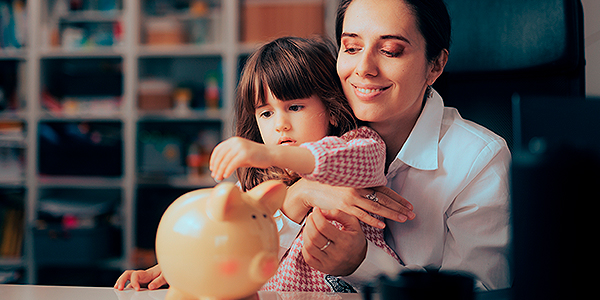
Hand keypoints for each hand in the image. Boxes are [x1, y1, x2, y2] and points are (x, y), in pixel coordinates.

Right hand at [114, 264, 165, 290]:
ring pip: (128, 279)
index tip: (137, 289)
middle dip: (121, 280)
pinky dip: (127, 287)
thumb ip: (159, 280)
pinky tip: (124, 292)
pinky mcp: (142, 284)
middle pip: (128, 274)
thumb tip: (151, 286)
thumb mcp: (166, 275)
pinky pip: (132, 284)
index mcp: (147, 273)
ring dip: (121, 283)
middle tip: (118, 288)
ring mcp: (141, 279)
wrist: (172, 268)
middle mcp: (142, 276)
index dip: (134, 282)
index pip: (135, 275)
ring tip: (117, 289)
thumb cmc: (169, 271)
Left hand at [209, 137, 272, 180]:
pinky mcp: (245, 154)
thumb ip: (229, 158)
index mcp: (233, 141)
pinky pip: (232, 164)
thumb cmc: (255, 157)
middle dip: (216, 167)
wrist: (270, 154)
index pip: (218, 149)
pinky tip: (226, 175)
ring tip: (219, 178)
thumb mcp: (240, 155)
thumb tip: (217, 169)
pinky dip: (228, 170)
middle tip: (214, 176)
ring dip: (220, 170)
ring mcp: (240, 147)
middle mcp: (235, 142)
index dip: (213, 159)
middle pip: (220, 155)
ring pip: (225, 160)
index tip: (212, 168)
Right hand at [284, 179, 414, 228]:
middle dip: (399, 207)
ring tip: (403, 219)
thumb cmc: (329, 184)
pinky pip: (361, 214)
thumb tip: (373, 190)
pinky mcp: (344, 206)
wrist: (310, 187)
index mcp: (361, 180)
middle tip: (412, 214)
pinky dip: (372, 220)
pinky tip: (382, 225)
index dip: (398, 198)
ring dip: (391, 214)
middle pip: (384, 198)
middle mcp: (359, 187)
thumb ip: (360, 185)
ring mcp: (352, 197)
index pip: (385, 189)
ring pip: (376, 207)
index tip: (409, 205)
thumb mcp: (347, 181)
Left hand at [302, 208, 366, 275]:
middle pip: (314, 236)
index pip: (324, 227)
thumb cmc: (355, 240)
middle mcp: (336, 254)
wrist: (360, 262)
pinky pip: (308, 257)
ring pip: (309, 246)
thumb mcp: (353, 223)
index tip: (316, 210)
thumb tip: (322, 212)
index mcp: (345, 241)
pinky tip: (310, 239)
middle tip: (311, 217)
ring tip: (310, 226)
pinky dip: (305, 246)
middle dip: (310, 223)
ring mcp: (328, 263)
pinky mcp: (322, 268)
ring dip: (306, 233)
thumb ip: (339, 214)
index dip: (317, 216)